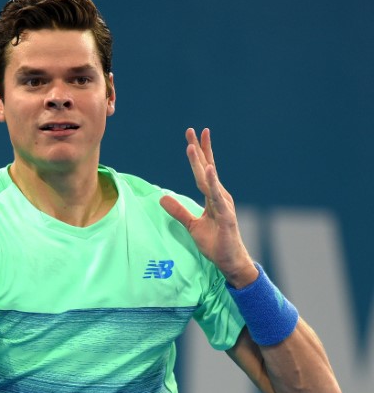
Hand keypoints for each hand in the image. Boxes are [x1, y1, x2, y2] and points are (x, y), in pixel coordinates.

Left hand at [159, 128, 257, 287]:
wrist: (230, 261)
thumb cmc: (215, 242)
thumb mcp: (191, 225)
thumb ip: (178, 210)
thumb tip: (162, 197)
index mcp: (213, 196)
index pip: (203, 171)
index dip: (198, 154)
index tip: (191, 137)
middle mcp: (220, 196)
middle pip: (207, 169)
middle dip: (200, 149)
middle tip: (192, 131)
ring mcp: (224, 205)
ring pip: (210, 180)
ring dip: (202, 163)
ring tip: (193, 147)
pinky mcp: (226, 216)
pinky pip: (217, 197)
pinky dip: (212, 183)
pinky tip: (208, 170)